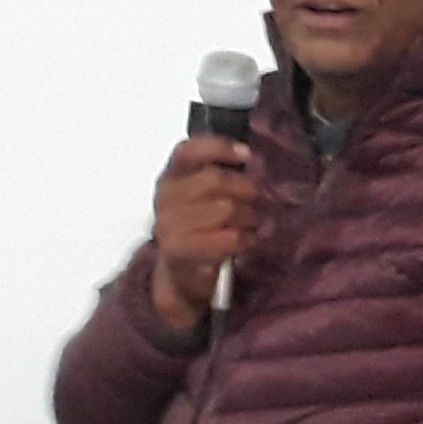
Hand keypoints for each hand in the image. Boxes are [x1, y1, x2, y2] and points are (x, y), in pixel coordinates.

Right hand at [145, 133, 263, 335]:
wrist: (181, 276)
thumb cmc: (200, 231)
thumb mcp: (206, 198)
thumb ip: (221, 176)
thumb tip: (251, 160)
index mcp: (171, 177)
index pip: (188, 151)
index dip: (218, 147)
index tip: (245, 154)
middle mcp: (165, 197)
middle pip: (215, 179)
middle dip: (246, 190)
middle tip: (257, 202)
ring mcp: (169, 224)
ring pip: (226, 208)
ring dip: (249, 217)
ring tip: (252, 225)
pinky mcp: (179, 249)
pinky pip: (227, 237)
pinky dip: (246, 239)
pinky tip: (248, 241)